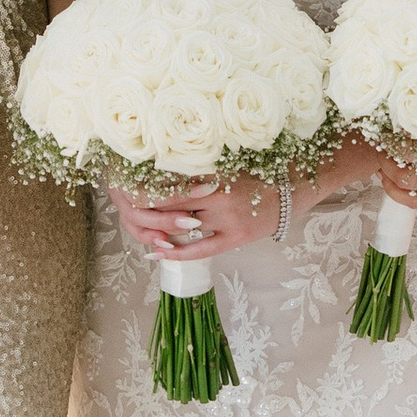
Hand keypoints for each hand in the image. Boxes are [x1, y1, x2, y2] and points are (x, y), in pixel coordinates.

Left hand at [113, 177, 284, 261]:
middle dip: (148, 207)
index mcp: (214, 173)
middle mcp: (218, 196)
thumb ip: (199, 167)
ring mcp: (226, 219)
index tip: (128, 184)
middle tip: (125, 206)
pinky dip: (177, 253)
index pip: (172, 180)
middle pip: (172, 203)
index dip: (149, 184)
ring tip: (138, 230)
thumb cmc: (258, 173)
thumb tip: (164, 163)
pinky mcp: (235, 238)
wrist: (291, 191)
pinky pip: (200, 249)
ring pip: (182, 226)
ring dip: (159, 229)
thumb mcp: (227, 163)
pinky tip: (157, 253)